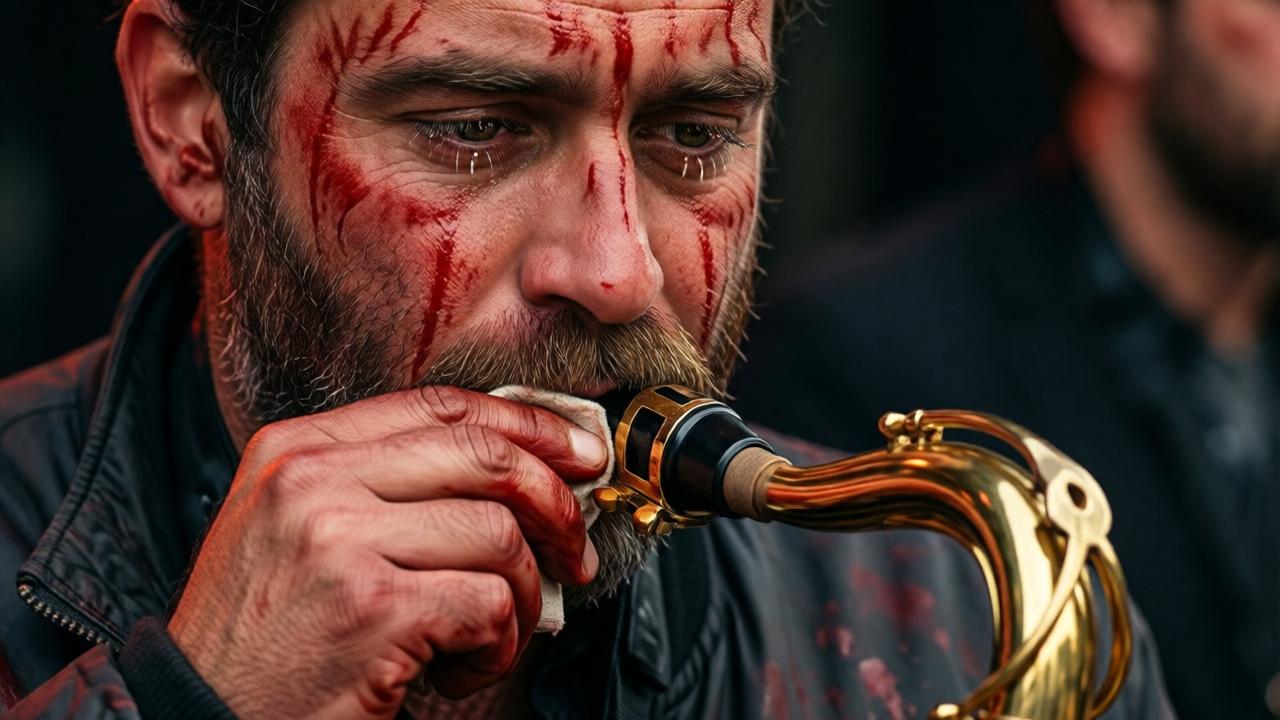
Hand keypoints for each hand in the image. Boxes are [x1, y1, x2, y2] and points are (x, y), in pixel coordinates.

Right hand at [168, 386, 606, 718]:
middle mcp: (311, 481)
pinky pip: (488, 604)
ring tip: (492, 636)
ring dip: (522, 596)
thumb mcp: (298, 529)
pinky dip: (498, 646)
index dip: (527, 422)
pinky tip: (458, 671)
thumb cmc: (265, 634)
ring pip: (499, 535)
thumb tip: (516, 468)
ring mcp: (338, 541)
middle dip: (556, 504)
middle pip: (484, 455)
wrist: (196, 717)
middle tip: (576, 550)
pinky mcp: (371, 609)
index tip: (578, 450)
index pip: (440, 406)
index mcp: (295, 449)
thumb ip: (383, 484)